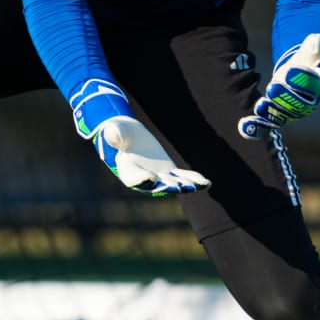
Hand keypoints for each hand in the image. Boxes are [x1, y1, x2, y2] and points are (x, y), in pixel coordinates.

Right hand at [94, 115, 210, 195]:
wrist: (129, 136)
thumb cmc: (119, 133)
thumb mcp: (115, 131)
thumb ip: (115, 134)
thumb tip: (112, 135)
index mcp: (127, 170)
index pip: (134, 179)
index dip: (141, 180)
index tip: (150, 179)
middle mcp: (144, 179)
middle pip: (156, 185)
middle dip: (167, 186)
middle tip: (178, 187)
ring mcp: (159, 176)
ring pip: (173, 183)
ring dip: (184, 185)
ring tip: (195, 186)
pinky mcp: (170, 172)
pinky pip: (183, 176)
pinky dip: (195, 180)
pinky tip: (207, 184)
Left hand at [237, 33, 319, 140]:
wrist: (297, 76)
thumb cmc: (304, 63)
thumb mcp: (307, 54)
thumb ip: (311, 49)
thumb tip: (317, 39)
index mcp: (316, 88)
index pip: (311, 85)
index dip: (301, 78)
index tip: (290, 71)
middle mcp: (305, 104)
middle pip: (296, 103)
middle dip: (284, 96)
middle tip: (273, 88)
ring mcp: (290, 113)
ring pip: (281, 115)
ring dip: (270, 112)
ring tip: (259, 107)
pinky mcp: (276, 117)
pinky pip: (267, 124)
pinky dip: (257, 127)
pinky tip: (244, 127)